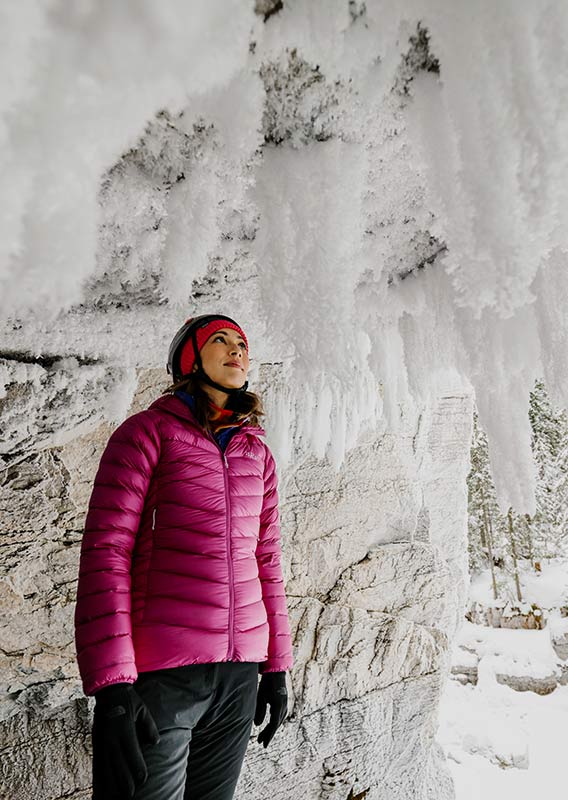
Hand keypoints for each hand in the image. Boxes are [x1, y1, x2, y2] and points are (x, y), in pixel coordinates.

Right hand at [92, 682, 159, 798]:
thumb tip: (156, 742)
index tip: (143, 779)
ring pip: (106, 766)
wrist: (108, 691)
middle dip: (124, 781)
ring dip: (111, 782)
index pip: (131, 753)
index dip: (137, 767)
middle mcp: (111, 737)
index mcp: (124, 729)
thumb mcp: (143, 710)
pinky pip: (97, 761)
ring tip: (115, 796)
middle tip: (130, 795)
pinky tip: (102, 785)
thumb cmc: (129, 700)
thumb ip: (149, 727)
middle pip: (118, 763)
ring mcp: (102, 740)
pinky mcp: (96, 741)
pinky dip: (100, 775)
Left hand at [254, 671, 287, 747]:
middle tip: (261, 742)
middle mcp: (284, 707)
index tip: (263, 744)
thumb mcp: (261, 697)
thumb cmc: (267, 683)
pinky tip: (270, 724)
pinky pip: (280, 716)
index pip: (273, 725)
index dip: (268, 735)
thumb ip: (260, 711)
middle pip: (276, 724)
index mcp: (278, 706)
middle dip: (268, 733)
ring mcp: (285, 705)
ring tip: (263, 735)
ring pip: (278, 721)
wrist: (276, 672)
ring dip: (271, 728)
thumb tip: (258, 725)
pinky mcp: (283, 702)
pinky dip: (274, 722)